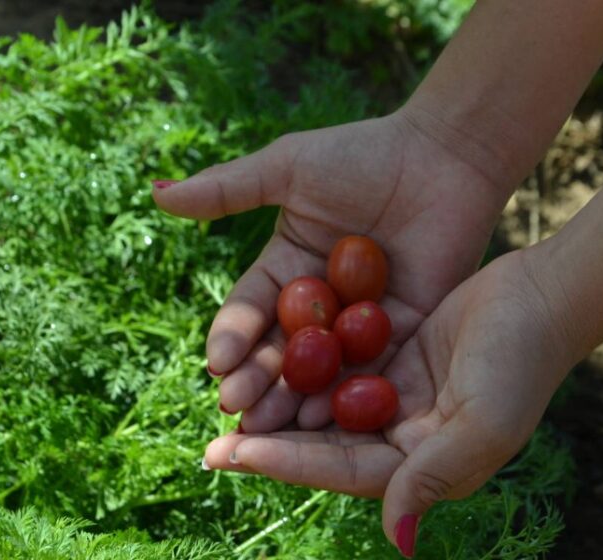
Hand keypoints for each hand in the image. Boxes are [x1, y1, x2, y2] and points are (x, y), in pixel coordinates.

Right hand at [153, 111, 508, 431]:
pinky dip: (346, 394)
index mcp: (286, 267)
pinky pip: (369, 368)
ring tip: (270, 427)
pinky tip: (324, 420)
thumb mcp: (288, 168)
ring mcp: (357, 322)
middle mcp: (317, 302)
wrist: (447, 155)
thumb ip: (226, 189)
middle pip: (277, 348)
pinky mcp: (402, 332)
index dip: (231, 336)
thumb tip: (155, 191)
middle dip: (255, 378)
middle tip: (236, 409)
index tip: (216, 364)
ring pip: (318, 368)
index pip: (249, 309)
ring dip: (292, 398)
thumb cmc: (363, 154)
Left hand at [202, 249, 571, 555]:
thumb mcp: (483, 422)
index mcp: (421, 464)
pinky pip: (335, 368)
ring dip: (278, 408)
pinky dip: (302, 368)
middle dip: (268, 445)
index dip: (287, 464)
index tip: (233, 454)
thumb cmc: (520, 360)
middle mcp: (401, 436)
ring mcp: (391, 397)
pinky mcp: (388, 358)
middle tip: (211, 445)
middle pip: (323, 444)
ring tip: (228, 408)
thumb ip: (435, 476)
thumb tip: (397, 541)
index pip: (342, 470)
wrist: (538, 297)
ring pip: (322, 408)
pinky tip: (265, 365)